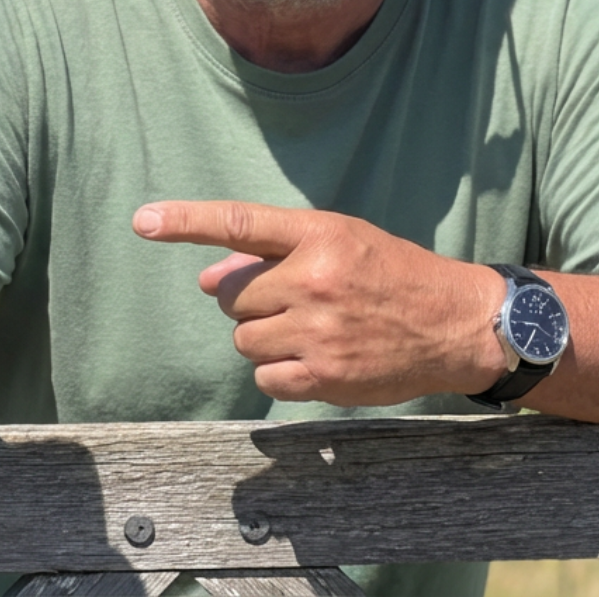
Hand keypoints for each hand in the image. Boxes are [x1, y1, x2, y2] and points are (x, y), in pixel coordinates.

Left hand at [133, 200, 505, 406]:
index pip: (239, 223)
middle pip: (233, 296)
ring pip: (243, 339)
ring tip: (311, 327)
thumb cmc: (391, 273)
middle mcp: (314, 279)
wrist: (455, 324)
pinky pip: (263, 377)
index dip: (185, 221)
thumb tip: (206, 277)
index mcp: (319, 235)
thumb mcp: (340, 241)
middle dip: (252, 299)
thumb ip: (273, 253)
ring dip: (265, 335)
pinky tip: (316, 356)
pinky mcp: (323, 378)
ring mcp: (317, 332)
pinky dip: (280, 370)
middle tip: (295, 297)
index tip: (143, 220)